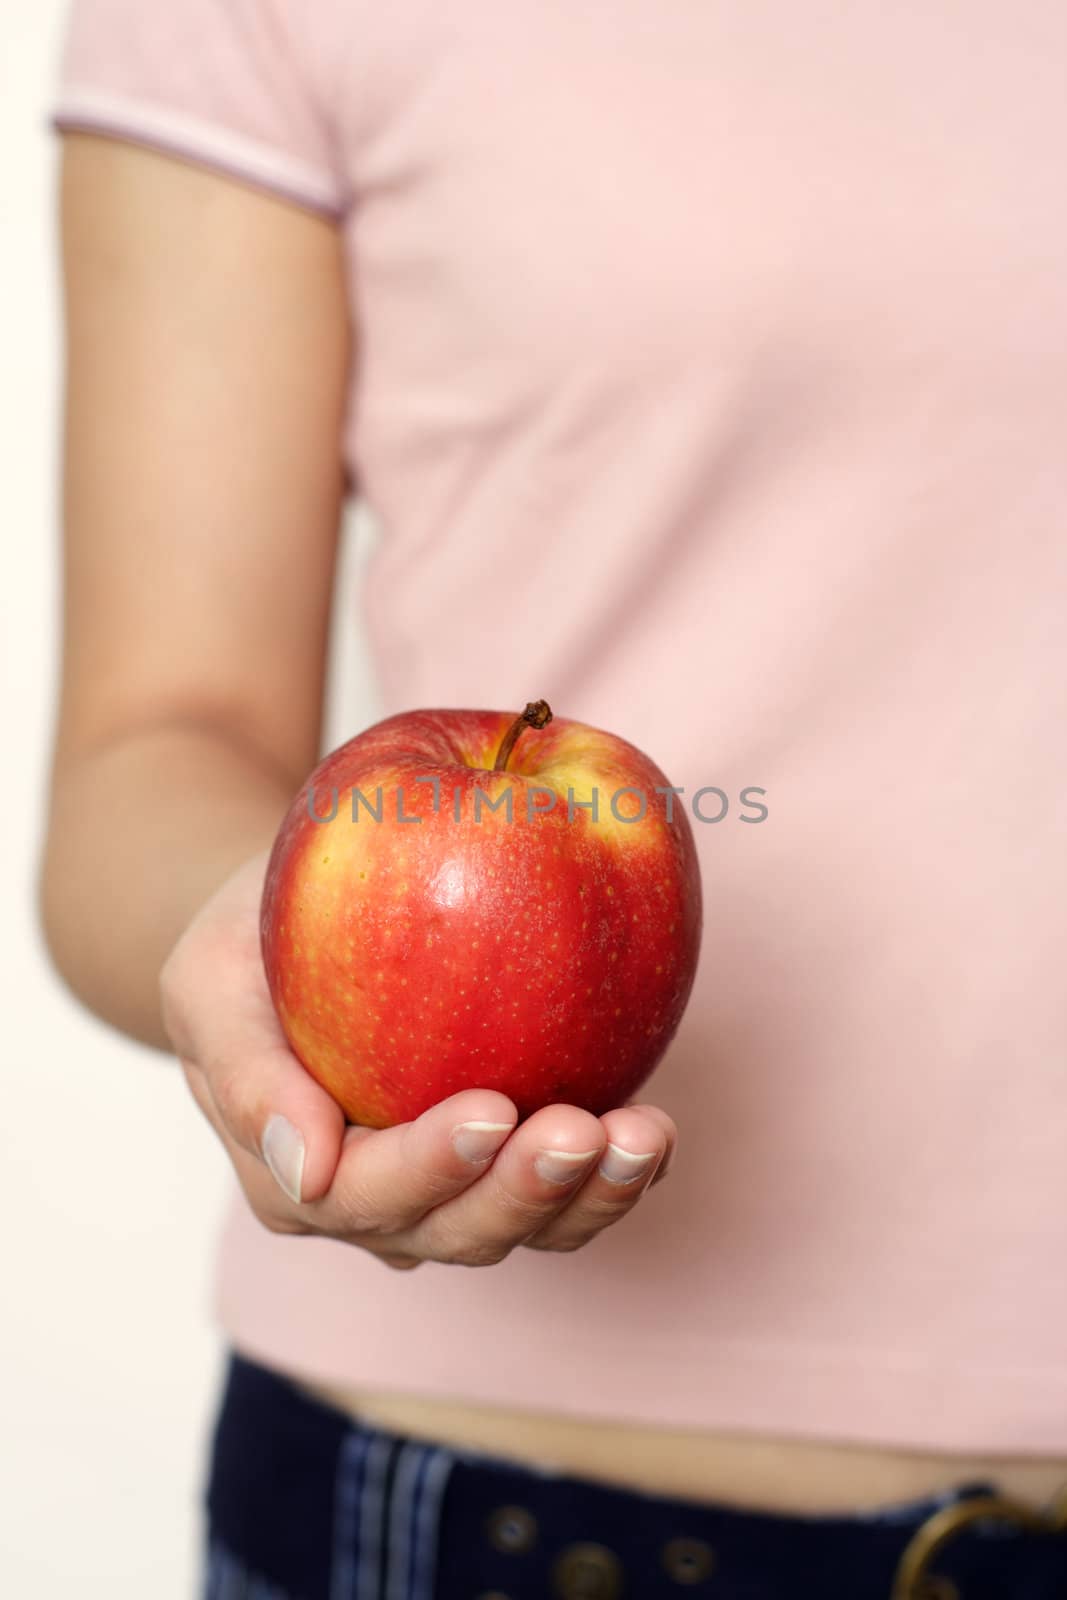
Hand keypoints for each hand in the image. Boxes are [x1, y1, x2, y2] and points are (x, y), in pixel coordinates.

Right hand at [160, 851, 676, 1269]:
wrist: (298, 922)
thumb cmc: (248, 947)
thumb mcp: (209, 982)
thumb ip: (245, 1075)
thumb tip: (310, 1169)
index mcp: (299, 1180)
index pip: (364, 1196)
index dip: (429, 1167)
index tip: (491, 1110)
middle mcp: (381, 1206)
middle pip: (458, 1230)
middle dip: (525, 1192)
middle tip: (584, 1132)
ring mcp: (455, 1189)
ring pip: (527, 1227)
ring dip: (592, 1197)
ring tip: (644, 1138)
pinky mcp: (515, 1156)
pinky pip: (573, 1191)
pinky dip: (618, 1176)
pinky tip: (655, 1137)